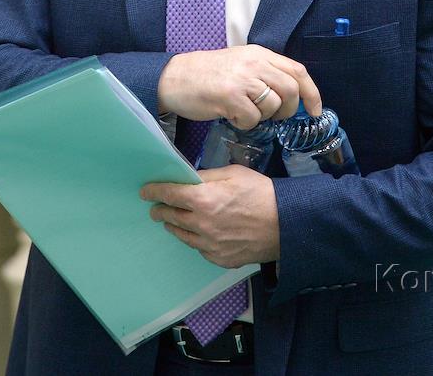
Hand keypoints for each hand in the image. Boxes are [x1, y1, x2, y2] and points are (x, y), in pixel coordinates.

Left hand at [141, 165, 279, 265]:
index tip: (146, 192)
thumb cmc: (261, 193)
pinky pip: (199, 248)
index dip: (153, 191)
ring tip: (174, 219)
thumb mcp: (233, 174)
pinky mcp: (219, 259)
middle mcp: (201, 225)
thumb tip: (186, 180)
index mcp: (203, 199)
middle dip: (161, 209)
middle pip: (171, 216)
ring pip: (181, 234)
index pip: (168, 194)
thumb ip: (205, 177)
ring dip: (175, 225)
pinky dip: (195, 239)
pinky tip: (199, 233)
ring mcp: (209, 245)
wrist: (287, 224)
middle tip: (157, 206)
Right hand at [157, 44, 321, 126]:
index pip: (297, 70)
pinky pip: (253, 119)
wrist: (174, 78)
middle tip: (275, 116)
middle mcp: (254, 63)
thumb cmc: (207, 75)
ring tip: (245, 112)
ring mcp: (242, 79)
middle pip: (291, 90)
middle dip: (288, 110)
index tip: (315, 110)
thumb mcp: (240, 64)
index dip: (312, 92)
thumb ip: (264, 73)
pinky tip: (232, 116)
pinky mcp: (230, 96)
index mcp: (259, 54)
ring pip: (273, 106)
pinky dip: (246, 123)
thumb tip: (290, 95)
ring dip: (263, 117)